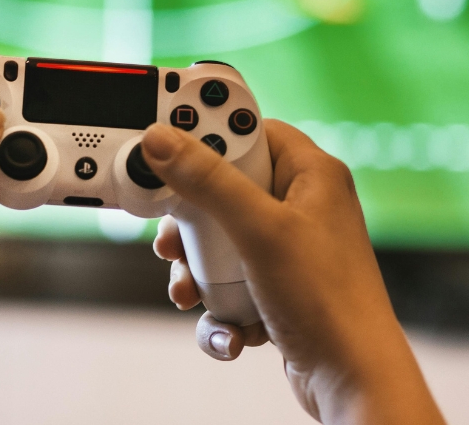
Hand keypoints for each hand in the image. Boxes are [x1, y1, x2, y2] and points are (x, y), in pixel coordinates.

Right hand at [142, 119, 444, 424]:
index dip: (208, 132)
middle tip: (172, 234)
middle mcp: (299, 204)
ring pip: (218, 237)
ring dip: (196, 267)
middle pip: (222, 186)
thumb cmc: (327, 302)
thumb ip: (207, 181)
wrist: (354, 385)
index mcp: (309, 174)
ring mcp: (287, 247)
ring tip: (189, 290)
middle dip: (190, 220)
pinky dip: (218, 302)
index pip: (249, 128)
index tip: (166, 141)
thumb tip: (160, 140)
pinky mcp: (275, 283)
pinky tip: (227, 326)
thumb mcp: (259, 230)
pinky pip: (228, 278)